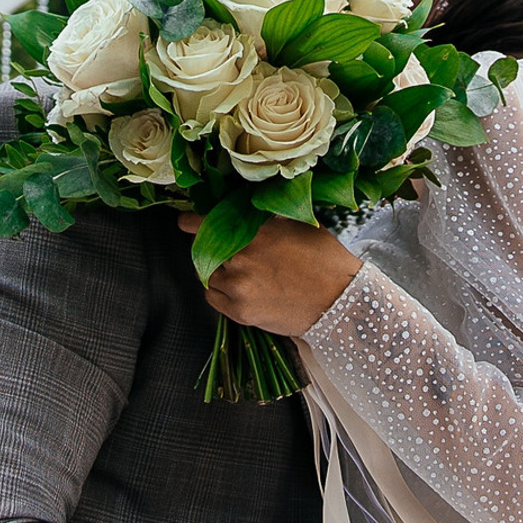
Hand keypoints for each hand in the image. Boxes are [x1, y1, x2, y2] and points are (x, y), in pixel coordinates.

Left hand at [175, 211, 361, 334]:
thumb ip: (267, 218)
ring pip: (209, 276)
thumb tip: (247, 209)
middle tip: (227, 250)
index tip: (183, 222)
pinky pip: (214, 298)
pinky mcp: (241, 313)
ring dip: (218, 271)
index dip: (191, 222)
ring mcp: (239, 288)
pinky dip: (219, 292)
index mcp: (255, 232)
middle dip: (211, 248)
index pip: (206, 224)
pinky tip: (239, 288)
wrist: (339, 302)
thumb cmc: (324, 259)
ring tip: (241, 272)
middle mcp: (241, 259)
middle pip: (206, 251)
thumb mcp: (298, 225)